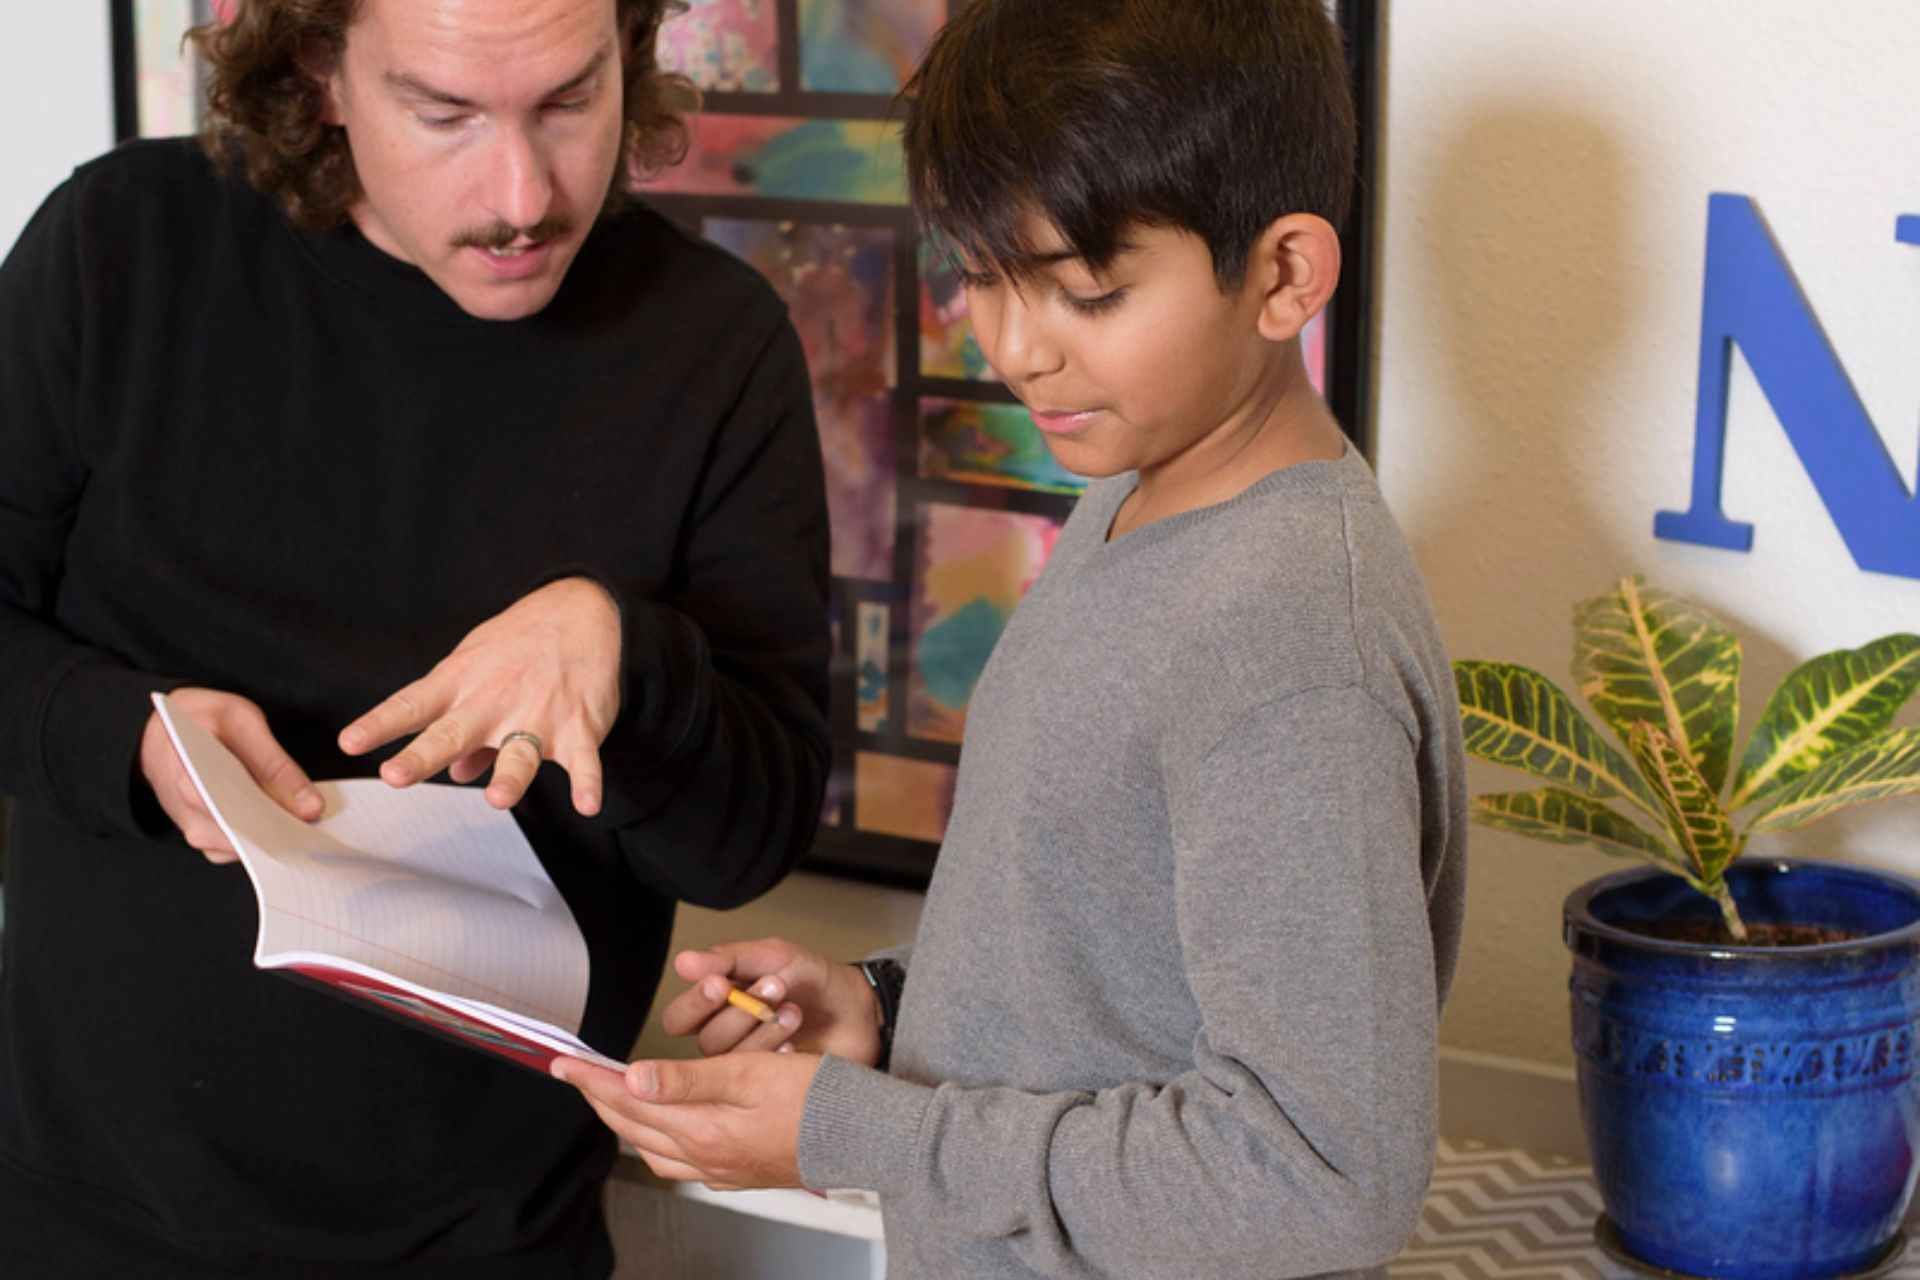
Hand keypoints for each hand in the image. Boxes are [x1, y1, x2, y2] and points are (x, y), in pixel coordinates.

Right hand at [139, 688, 321, 864]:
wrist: (157, 730)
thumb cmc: (198, 720)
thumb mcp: (240, 721)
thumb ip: (276, 765)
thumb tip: (311, 808)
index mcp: (192, 785)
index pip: (243, 820)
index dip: (283, 825)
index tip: (312, 821)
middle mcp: (191, 819)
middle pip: (249, 840)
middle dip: (287, 830)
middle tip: (316, 817)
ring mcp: (197, 833)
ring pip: (248, 850)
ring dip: (278, 833)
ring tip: (300, 811)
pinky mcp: (206, 837)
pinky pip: (242, 848)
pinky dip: (266, 836)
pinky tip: (284, 816)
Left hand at [338, 577, 621, 814]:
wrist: (581, 610)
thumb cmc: (519, 645)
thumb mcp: (478, 669)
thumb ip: (463, 724)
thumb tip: (455, 773)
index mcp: (462, 684)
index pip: (412, 705)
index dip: (380, 725)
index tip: (350, 743)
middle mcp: (494, 701)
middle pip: (453, 733)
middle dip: (423, 756)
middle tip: (395, 775)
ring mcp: (538, 714)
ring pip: (519, 752)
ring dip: (509, 776)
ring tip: (497, 799)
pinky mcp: (578, 726)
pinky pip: (583, 760)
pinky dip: (587, 782)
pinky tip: (587, 803)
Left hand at [552, 1051, 820, 1190]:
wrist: (866, 1137)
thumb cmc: (817, 1098)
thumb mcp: (750, 1073)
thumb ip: (688, 1078)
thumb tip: (631, 1079)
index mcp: (703, 1132)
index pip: (630, 1101)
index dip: (592, 1079)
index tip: (562, 1061)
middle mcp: (706, 1158)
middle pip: (634, 1129)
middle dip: (601, 1098)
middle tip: (576, 1074)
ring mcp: (723, 1170)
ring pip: (655, 1150)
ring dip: (627, 1123)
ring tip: (612, 1096)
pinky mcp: (741, 1173)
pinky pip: (681, 1162)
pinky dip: (659, 1141)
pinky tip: (666, 1129)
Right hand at [662, 939, 882, 1065]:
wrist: (858, 1009)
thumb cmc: (811, 980)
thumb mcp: (774, 957)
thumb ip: (730, 959)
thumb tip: (684, 962)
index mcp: (715, 1009)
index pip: (679, 1018)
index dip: (696, 1003)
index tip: (721, 984)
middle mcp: (725, 1042)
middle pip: (706, 1040)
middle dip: (740, 1013)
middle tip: (775, 986)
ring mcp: (747, 1069)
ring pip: (732, 1061)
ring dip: (763, 1031)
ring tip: (794, 1009)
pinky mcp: (772, 1088)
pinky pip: (760, 1083)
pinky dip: (777, 1056)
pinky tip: (795, 1043)